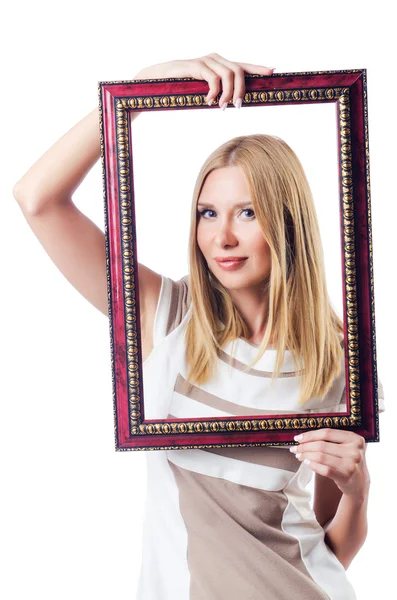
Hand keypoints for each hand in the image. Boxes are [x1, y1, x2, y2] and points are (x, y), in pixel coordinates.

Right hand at [134, 53, 274, 108]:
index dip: (258, 67)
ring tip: (221, 107)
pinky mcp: (196, 65)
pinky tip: (209, 101)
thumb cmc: (182, 89)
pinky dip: (214, 92)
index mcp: (219, 65)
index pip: (243, 65)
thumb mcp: (203, 92)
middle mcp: (215, 59)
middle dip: (241, 90)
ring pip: (228, 74)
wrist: (158, 80)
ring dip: (228, 94)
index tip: (273, 71)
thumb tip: (232, 104)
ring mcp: (206, 61)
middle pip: (239, 71)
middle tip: (238, 106)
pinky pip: (213, 78)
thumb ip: (217, 94)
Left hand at [289, 428, 369, 497]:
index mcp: (354, 438)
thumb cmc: (348, 461)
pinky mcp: (346, 476)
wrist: (359, 483)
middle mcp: (354, 450)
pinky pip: (324, 469)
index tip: (298, 438)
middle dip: (304, 446)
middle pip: (322, 445)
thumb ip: (331, 440)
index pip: (327, 433)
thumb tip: (304, 437)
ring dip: (306, 455)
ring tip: (299, 456)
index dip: (310, 435)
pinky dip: (312, 465)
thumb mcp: (346, 447)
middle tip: (295, 448)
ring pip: (321, 457)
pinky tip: (306, 463)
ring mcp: (351, 464)